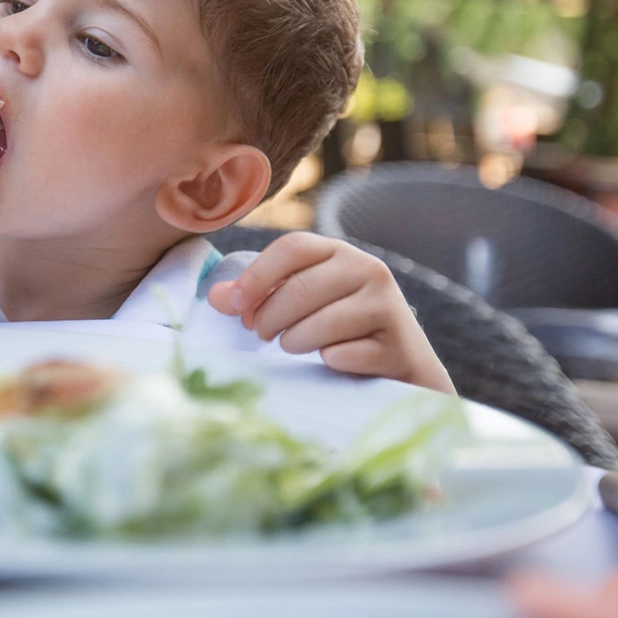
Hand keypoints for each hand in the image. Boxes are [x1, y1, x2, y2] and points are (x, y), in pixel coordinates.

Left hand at [208, 231, 453, 393]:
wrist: (403, 369)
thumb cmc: (341, 331)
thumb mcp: (302, 306)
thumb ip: (260, 297)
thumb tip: (215, 297)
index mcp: (340, 253)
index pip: (292, 248)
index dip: (257, 275)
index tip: (234, 304)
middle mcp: (369, 270)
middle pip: (301, 288)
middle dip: (269, 316)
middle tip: (259, 333)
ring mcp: (388, 307)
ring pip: (322, 323)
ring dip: (294, 341)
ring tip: (290, 345)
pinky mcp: (399, 346)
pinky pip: (345, 355)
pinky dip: (329, 362)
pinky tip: (331, 362)